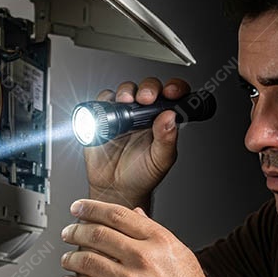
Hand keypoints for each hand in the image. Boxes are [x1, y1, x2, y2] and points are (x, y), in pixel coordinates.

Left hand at [60, 199, 226, 276]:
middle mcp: (145, 258)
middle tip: (68, 232)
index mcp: (160, 242)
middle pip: (98, 234)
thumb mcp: (181, 256)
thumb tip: (136, 215)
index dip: (92, 208)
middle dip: (76, 231)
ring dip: (71, 258)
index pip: (118, 215)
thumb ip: (155, 233)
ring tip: (67, 259)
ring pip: (87, 260)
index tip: (79, 208)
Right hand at [83, 78, 189, 206]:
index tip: (172, 92)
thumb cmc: (142, 175)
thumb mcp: (160, 161)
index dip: (174, 88)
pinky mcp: (105, 119)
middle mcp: (144, 114)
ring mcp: (124, 115)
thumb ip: (167, 140)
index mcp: (162, 121)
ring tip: (125, 101)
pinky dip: (104, 101)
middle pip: (148, 88)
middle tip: (146, 98)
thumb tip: (170, 117)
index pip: (172, 97)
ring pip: (126, 90)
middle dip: (148, 88)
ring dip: (126, 91)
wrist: (116, 188)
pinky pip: (103, 102)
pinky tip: (107, 111)